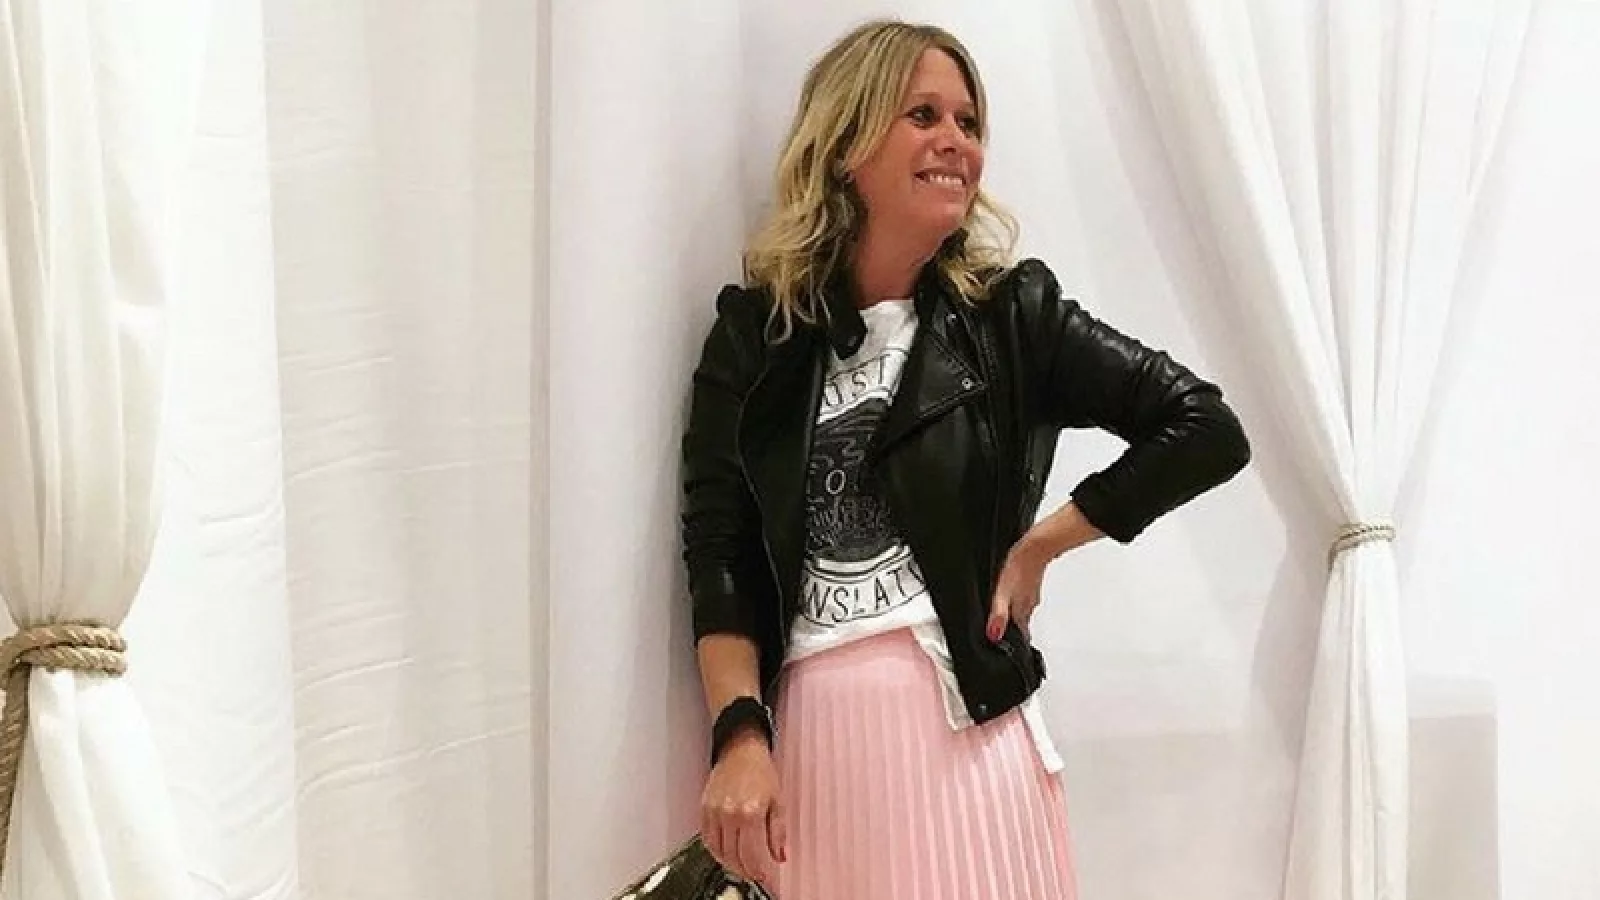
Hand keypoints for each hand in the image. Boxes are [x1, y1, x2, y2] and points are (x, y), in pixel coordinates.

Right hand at [701, 730, 786, 885]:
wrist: (740, 750)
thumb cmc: (761, 772)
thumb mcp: (778, 802)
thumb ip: (778, 832)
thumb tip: (780, 856)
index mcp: (750, 813)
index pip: (751, 855)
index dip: (757, 871)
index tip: (763, 876)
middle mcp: (729, 814)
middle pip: (733, 857)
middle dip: (745, 870)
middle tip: (753, 874)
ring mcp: (714, 812)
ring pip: (718, 851)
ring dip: (729, 864)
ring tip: (741, 866)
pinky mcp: (704, 809)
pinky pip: (707, 839)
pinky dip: (716, 851)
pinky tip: (726, 852)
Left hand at [987, 536, 1050, 641]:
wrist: (1036, 546)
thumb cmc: (1019, 567)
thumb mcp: (1003, 593)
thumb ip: (999, 615)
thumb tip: (994, 634)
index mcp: (1022, 610)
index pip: (1020, 635)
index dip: (1012, 643)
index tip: (1007, 650)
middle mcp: (1028, 604)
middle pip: (1020, 624)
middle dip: (1012, 631)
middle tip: (1002, 636)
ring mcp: (1031, 593)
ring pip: (1022, 611)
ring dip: (1014, 616)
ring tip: (1003, 619)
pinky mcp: (1030, 583)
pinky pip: (1023, 598)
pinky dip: (1017, 602)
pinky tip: (1010, 596)